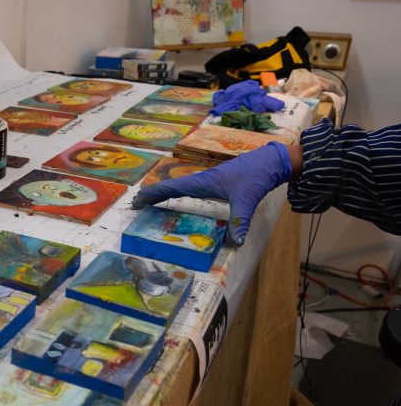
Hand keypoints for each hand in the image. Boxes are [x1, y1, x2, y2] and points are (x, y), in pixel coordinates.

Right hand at [131, 142, 292, 245]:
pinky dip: (175, 193)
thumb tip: (235, 243)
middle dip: (152, 196)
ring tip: (148, 201)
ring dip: (162, 193)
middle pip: (169, 187)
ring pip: (177, 187)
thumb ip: (239, 221)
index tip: (137, 201)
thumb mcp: (247, 200)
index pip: (171, 188)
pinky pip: (187, 188)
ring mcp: (207, 181)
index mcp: (202, 182)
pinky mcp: (214, 183)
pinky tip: (175, 198)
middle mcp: (201, 180)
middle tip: (135, 205)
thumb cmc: (256, 176)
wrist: (271, 162)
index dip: (153, 195)